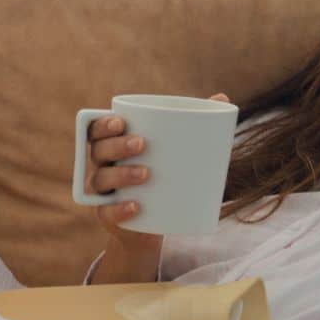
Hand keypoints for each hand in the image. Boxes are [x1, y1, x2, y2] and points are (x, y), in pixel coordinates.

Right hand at [83, 92, 230, 249]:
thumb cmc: (165, 175)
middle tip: (142, 144)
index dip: (102, 124)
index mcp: (113, 145)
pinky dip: (120, 210)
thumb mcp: (177, 151)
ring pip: (100, 179)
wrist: (157, 223)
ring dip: (120, 174)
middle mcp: (102, 166)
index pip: (95, 129)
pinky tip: (136, 206)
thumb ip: (194, 124)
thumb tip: (223, 97)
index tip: (121, 122)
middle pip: (98, 151)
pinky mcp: (108, 217)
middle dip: (116, 145)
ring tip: (146, 174)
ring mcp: (103, 193)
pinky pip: (107, 213)